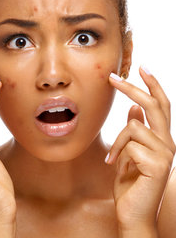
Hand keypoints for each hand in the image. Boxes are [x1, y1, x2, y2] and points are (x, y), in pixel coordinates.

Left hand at [107, 67, 175, 231]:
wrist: (132, 214)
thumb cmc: (130, 184)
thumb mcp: (129, 152)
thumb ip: (135, 130)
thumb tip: (134, 107)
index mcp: (162, 139)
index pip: (161, 105)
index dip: (153, 85)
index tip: (142, 67)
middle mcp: (168, 143)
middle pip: (153, 105)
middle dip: (132, 87)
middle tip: (112, 77)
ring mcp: (165, 153)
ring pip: (134, 126)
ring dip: (118, 142)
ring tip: (113, 160)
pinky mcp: (157, 164)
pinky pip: (129, 143)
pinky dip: (118, 154)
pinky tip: (117, 167)